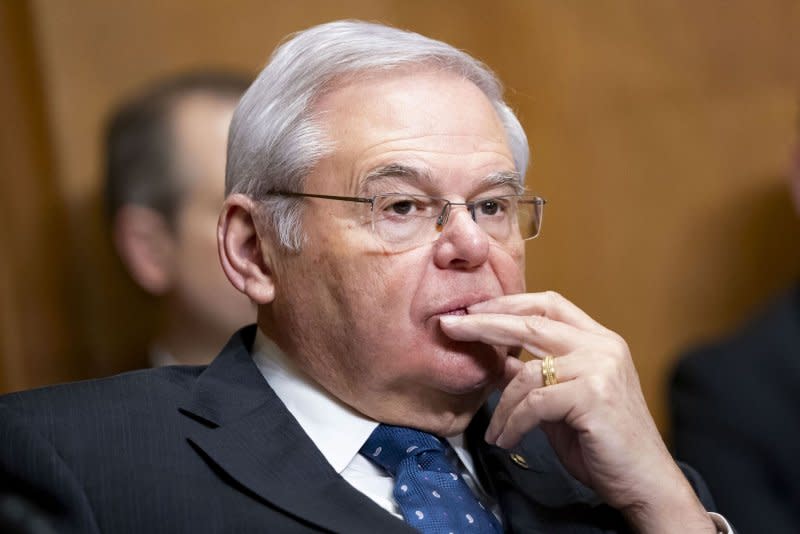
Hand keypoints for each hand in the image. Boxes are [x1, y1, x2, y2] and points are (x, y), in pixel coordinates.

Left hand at [439, 291, 715, 532]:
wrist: (644, 481)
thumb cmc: (602, 442)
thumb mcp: (561, 400)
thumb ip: (536, 375)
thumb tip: (497, 358)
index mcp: (598, 340)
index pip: (549, 304)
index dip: (508, 302)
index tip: (472, 309)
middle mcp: (602, 346)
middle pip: (532, 321)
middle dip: (484, 323)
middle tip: (449, 326)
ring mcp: (600, 367)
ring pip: (527, 372)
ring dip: (500, 405)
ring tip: (494, 430)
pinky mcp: (593, 395)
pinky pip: (534, 402)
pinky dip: (513, 422)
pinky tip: (506, 439)